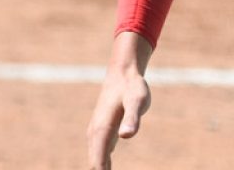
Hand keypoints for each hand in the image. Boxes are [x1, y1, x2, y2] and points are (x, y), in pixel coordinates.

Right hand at [86, 32, 153, 168]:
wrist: (123, 74)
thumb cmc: (133, 87)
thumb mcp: (138, 100)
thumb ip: (133, 117)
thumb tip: (127, 136)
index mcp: (101, 132)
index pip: (98, 165)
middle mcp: (95, 137)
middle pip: (95, 167)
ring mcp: (98, 136)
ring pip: (96, 163)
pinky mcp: (103, 135)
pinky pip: (100, 157)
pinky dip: (103, 168)